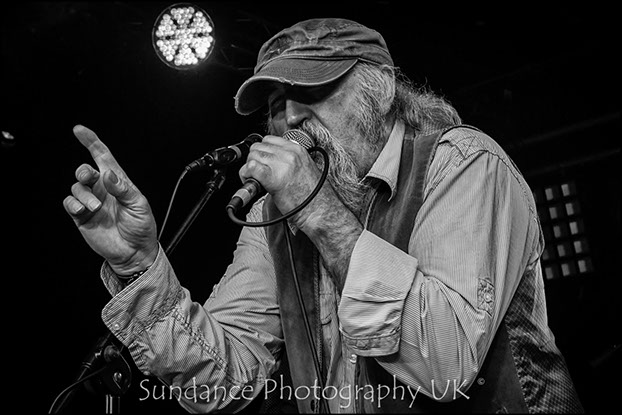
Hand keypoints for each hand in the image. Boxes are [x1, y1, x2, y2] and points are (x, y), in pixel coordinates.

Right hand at [63, 125, 157, 274]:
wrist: (134, 251)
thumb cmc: (141, 226)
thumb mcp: (139, 205)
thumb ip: (123, 189)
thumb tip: (108, 175)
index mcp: (118, 182)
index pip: (103, 157)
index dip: (91, 142)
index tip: (79, 130)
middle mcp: (102, 189)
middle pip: (84, 170)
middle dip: (84, 171)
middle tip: (90, 177)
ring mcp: (91, 202)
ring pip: (77, 187)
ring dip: (84, 195)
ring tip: (96, 207)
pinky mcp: (81, 216)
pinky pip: (70, 203)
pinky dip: (73, 204)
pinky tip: (82, 210)